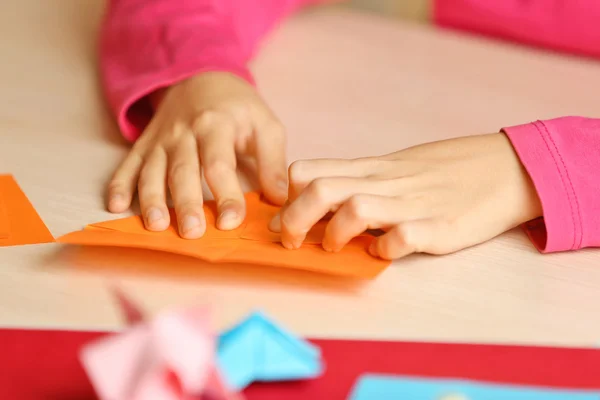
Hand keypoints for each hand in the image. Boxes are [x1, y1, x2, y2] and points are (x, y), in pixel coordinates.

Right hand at [107, 72, 287, 237]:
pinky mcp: (144, 145)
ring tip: (156, 226)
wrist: (199, 76)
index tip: (231, 222)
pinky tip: (115, 206)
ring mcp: (160, 140)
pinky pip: (128, 164)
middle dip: (186, 203)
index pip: (219, 164)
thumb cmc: (237, 108)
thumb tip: (281, 199)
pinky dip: (119, 184)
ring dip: (152, 199)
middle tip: (192, 232)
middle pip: (183, 171)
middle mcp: (184, 133)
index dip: (226, 194)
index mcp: (216, 125)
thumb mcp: (265, 124)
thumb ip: (273, 161)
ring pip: (152, 171)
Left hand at [271, 133, 541, 259]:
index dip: (286, 194)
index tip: (284, 214)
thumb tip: (321, 197)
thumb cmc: (448, 169)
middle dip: (293, 219)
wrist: (508, 168)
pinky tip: (384, 253)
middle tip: (292, 240)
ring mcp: (413, 204)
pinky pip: (401, 237)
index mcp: (373, 167)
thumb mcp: (397, 165)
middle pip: (320, 189)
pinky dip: (384, 249)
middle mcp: (386, 183)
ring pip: (354, 208)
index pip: (311, 169)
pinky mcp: (440, 227)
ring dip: (334, 233)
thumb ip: (361, 179)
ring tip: (336, 248)